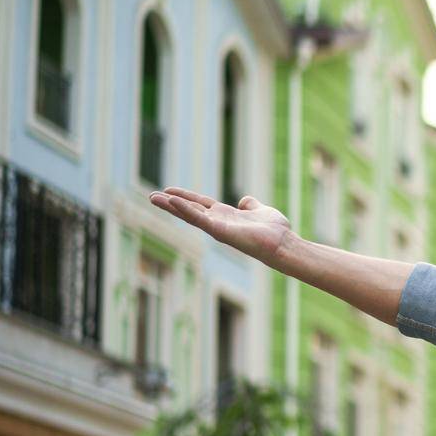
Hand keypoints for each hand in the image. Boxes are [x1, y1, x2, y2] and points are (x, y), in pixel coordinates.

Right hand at [148, 187, 294, 265]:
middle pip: (190, 210)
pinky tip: (172, 201)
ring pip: (189, 215)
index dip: (186, 197)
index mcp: (226, 216)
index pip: (201, 204)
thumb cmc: (275, 231)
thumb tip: (245, 201)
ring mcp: (217, 228)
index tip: (168, 191)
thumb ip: (251, 205)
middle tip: (151, 196)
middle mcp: (219, 222)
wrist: (283, 244)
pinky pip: (199, 219)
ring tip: (154, 198)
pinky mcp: (219, 231)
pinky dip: (186, 210)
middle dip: (171, 204)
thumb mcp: (261, 211)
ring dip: (172, 206)